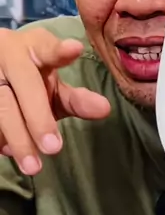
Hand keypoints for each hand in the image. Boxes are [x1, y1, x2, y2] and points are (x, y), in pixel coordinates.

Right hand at [0, 27, 110, 175]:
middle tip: (54, 149)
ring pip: (1, 107)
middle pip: (24, 86)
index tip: (74, 49)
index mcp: (33, 47)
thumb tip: (104, 109)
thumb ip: (77, 100)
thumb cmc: (29, 80)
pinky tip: (7, 152)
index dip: (60, 51)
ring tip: (32, 166)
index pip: (48, 49)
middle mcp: (7, 54)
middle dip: (38, 119)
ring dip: (17, 137)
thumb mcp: (52, 86)